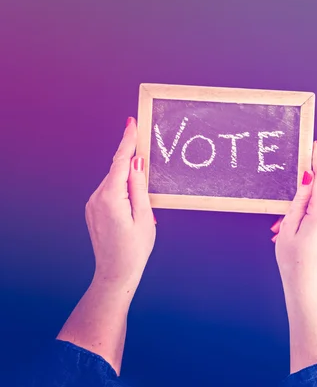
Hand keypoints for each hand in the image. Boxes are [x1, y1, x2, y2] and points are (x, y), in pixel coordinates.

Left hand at [58, 117, 154, 373]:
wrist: (115, 273)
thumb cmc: (135, 249)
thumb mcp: (144, 216)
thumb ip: (139, 186)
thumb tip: (136, 163)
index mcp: (111, 197)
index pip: (120, 162)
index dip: (127, 141)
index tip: (131, 123)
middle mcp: (97, 197)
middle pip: (117, 170)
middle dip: (131, 161)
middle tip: (146, 150)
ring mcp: (92, 204)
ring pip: (114, 181)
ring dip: (128, 179)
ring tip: (143, 198)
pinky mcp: (93, 210)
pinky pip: (109, 191)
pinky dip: (122, 189)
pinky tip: (133, 202)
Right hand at [272, 141, 316, 295]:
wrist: (309, 287)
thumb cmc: (294, 262)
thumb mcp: (289, 226)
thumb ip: (299, 200)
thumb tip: (307, 179)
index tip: (315, 146)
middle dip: (303, 192)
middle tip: (285, 213)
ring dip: (305, 207)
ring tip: (286, 229)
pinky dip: (310, 215)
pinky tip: (296, 231)